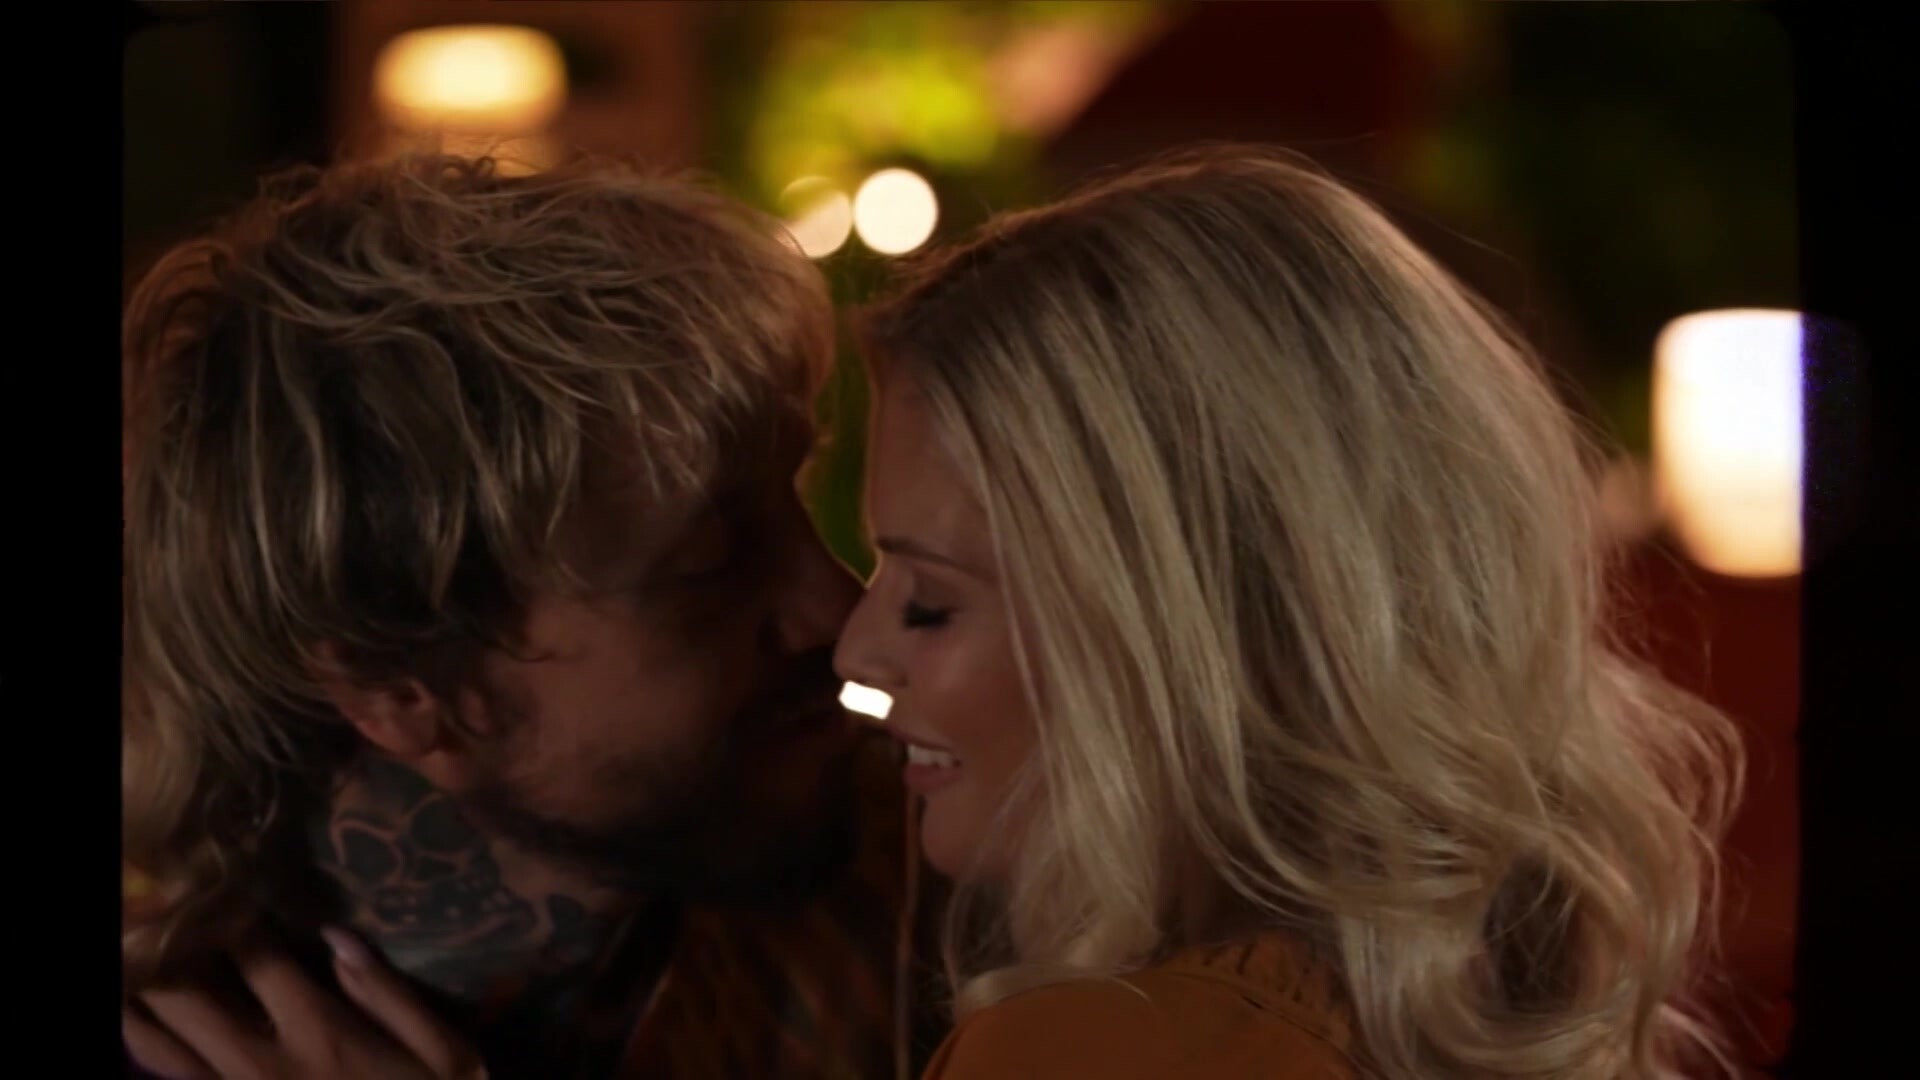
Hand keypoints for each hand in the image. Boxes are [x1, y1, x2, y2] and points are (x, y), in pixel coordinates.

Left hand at [124, 928, 486, 1079]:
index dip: (230, 912)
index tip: (220, 877)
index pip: (256, 957)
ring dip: (138, 990)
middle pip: (187, 992)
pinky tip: (135, 1012)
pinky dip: (142, 1039)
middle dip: (166, 942)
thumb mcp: (447, 1055)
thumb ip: (391, 995)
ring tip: (131, 949)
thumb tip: (339, 935)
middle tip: (155, 902)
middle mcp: (261, 1063)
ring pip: (159, 1039)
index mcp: (320, 1034)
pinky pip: (167, 1074)